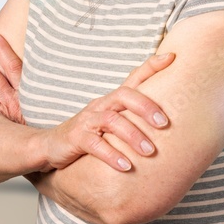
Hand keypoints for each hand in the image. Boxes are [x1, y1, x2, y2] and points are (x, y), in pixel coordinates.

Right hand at [35, 52, 174, 172]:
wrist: (50, 146)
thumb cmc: (88, 135)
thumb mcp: (111, 124)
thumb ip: (134, 121)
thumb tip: (171, 125)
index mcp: (112, 101)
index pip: (133, 79)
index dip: (151, 66)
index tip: (172, 57)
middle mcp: (100, 106)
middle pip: (124, 95)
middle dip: (146, 107)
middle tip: (164, 123)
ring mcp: (86, 121)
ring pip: (111, 120)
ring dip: (133, 135)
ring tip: (150, 152)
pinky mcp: (75, 138)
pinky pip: (94, 144)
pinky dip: (111, 155)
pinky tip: (126, 166)